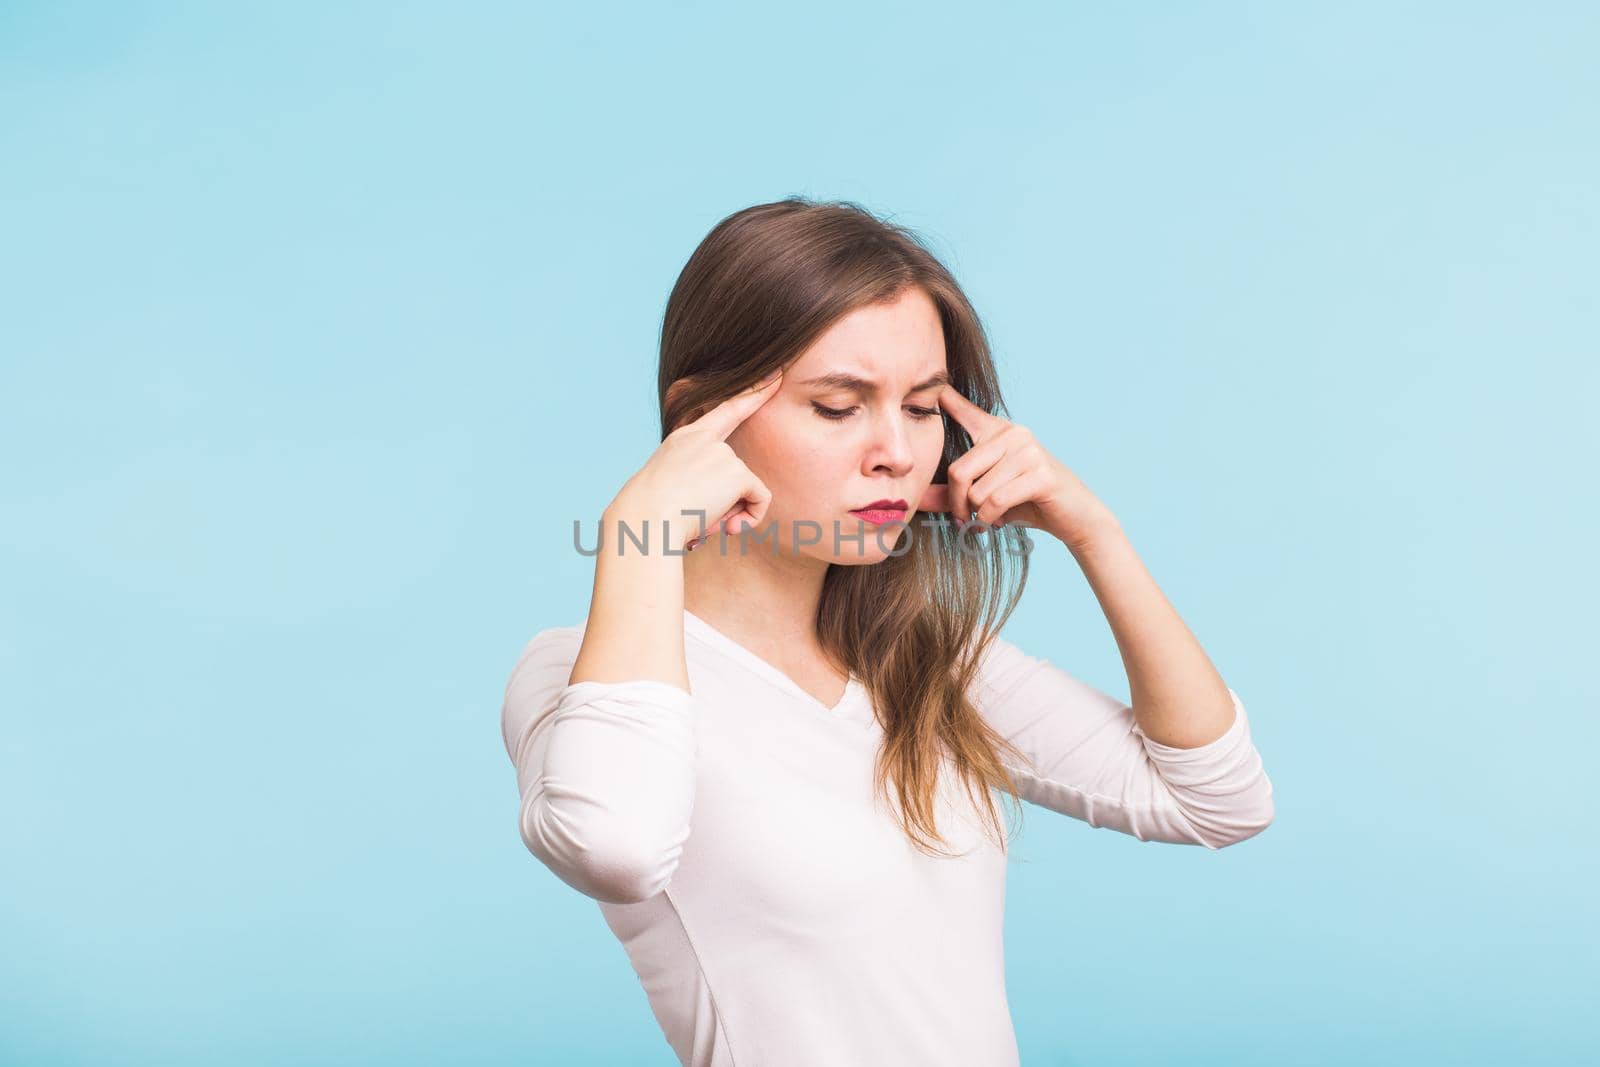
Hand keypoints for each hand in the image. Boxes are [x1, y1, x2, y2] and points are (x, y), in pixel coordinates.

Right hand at [608, 370, 784, 551]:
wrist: (646, 519)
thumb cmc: (649, 514)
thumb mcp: (666, 486)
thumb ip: (697, 482)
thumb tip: (728, 508)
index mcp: (684, 438)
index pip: (725, 410)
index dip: (753, 392)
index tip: (777, 371)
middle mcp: (704, 439)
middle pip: (737, 472)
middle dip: (726, 502)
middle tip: (697, 516)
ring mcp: (722, 452)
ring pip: (747, 489)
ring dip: (731, 512)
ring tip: (702, 520)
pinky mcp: (737, 472)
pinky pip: (761, 499)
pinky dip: (751, 517)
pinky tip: (726, 525)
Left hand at [916, 383, 1118, 550]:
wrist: (1075, 517)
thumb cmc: (1027, 503)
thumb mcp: (984, 496)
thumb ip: (951, 495)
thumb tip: (916, 500)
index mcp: (999, 432)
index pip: (966, 412)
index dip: (947, 400)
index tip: (934, 386)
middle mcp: (1013, 434)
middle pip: (959, 471)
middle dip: (957, 504)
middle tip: (964, 519)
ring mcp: (1029, 451)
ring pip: (977, 492)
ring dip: (979, 515)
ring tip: (992, 516)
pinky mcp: (1040, 474)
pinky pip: (995, 502)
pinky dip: (992, 520)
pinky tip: (1002, 520)